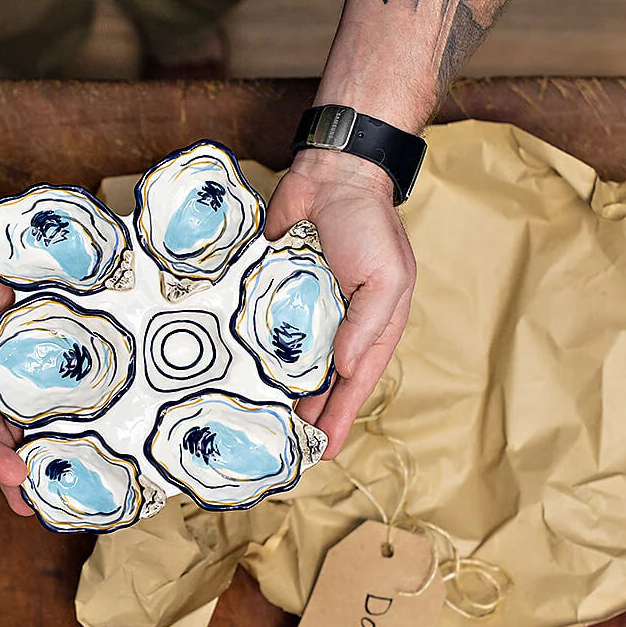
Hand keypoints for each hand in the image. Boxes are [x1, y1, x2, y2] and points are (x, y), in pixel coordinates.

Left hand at [264, 150, 416, 458]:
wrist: (331, 176)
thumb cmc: (367, 225)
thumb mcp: (386, 277)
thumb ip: (367, 325)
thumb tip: (344, 368)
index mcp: (371, 326)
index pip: (355, 383)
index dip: (340, 417)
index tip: (323, 450)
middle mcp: (337, 324)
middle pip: (321, 380)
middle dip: (306, 413)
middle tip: (286, 445)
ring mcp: (303, 309)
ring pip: (289, 361)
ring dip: (277, 390)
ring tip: (261, 422)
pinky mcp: (272, 291)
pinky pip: (262, 328)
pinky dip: (253, 352)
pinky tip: (239, 375)